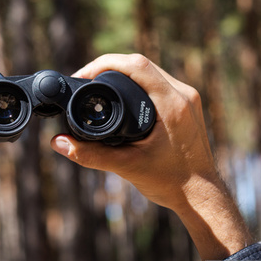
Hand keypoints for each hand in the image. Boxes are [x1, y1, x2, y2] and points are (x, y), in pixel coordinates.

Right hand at [50, 54, 252, 260]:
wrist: (202, 197)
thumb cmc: (171, 183)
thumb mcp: (127, 167)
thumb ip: (90, 154)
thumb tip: (58, 142)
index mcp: (172, 104)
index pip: (136, 65)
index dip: (104, 64)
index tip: (83, 76)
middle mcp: (184, 95)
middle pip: (141, 64)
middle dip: (110, 67)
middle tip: (85, 81)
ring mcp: (188, 99)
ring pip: (151, 71)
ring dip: (124, 74)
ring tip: (99, 86)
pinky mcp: (188, 106)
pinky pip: (159, 83)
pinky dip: (138, 84)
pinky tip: (123, 95)